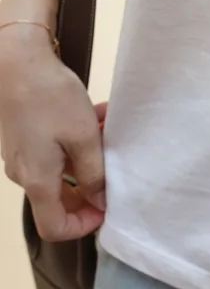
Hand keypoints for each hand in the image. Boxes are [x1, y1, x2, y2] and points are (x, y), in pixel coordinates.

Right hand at [0, 24, 106, 240]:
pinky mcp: (24, 136)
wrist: (17, 60)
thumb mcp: (84, 136)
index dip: (83, 226)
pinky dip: (75, 140)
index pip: (54, 228)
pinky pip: (53, 150)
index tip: (107, 207)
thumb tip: (101, 202)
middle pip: (59, 200)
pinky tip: (95, 114)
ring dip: (87, 156)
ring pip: (61, 169)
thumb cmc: (51, 98)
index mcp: (37, 181)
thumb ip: (94, 174)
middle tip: (115, 165)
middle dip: (91, 185)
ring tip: (109, 130)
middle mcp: (24, 174)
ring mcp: (22, 154)